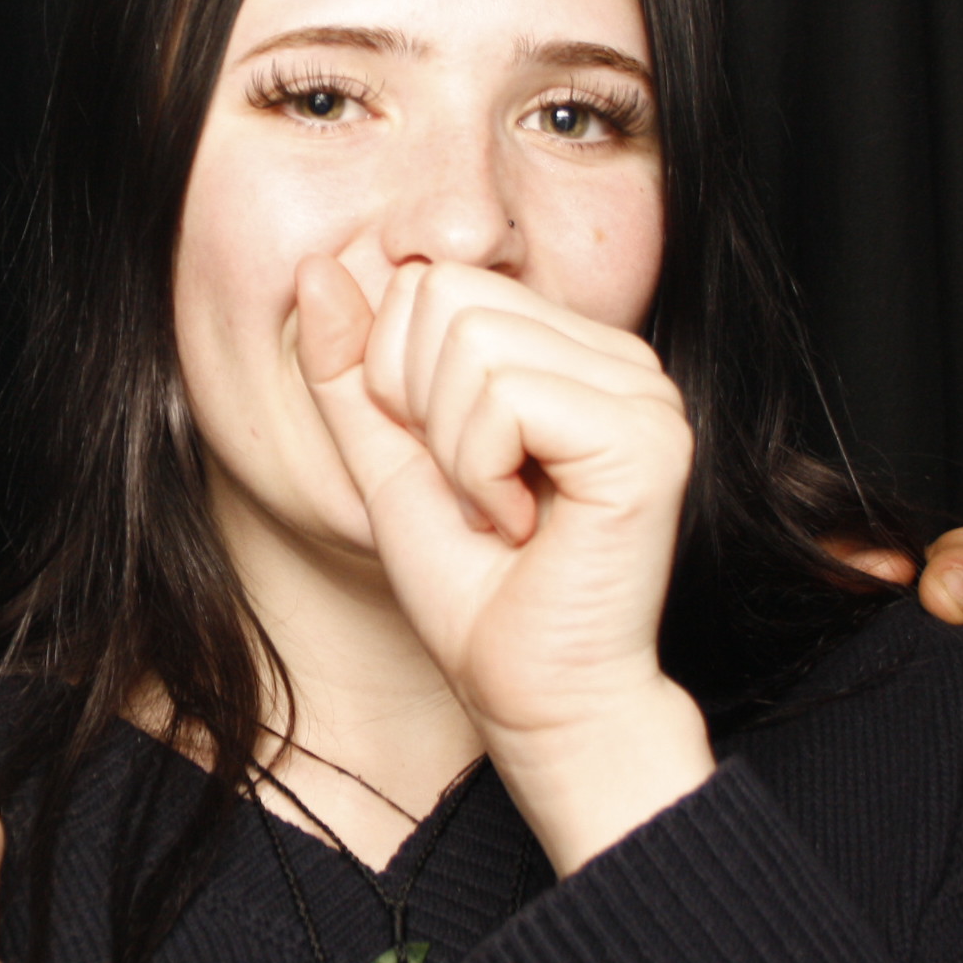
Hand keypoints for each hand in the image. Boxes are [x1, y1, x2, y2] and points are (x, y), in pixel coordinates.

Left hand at [296, 256, 713, 873]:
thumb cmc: (474, 591)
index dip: (399, 381)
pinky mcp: (646, 436)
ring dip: (454, 450)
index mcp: (569, 351)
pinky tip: (524, 523)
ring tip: (502, 511)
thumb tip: (316, 266)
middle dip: (421, 406)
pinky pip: (505, 397)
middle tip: (474, 492)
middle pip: (446, 295)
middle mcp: (620, 357)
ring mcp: (643, 392)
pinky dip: (482, 470)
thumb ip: (349, 370)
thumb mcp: (385, 461)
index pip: (433, 283)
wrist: (535, 696)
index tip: (451, 469)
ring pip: (471, 343)